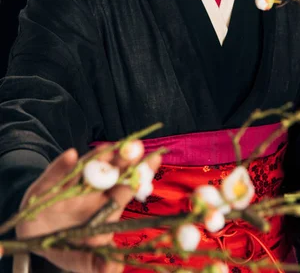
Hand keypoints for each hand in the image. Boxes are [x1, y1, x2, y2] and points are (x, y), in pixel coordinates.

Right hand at [16, 144, 161, 272]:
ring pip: (87, 165)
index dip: (142, 173)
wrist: (35, 238)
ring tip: (107, 150)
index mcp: (107, 205)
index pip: (128, 187)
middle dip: (123, 159)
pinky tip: (70, 157)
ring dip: (97, 157)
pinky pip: (56, 172)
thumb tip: (114, 268)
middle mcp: (94, 189)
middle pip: (112, 170)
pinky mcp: (49, 183)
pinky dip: (62, 165)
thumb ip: (99, 266)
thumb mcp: (84, 262)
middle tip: (135, 147)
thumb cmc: (68, 246)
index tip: (155, 159)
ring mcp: (72, 183)